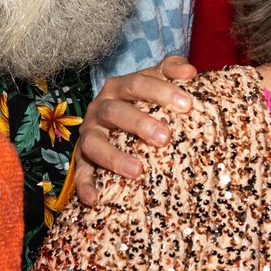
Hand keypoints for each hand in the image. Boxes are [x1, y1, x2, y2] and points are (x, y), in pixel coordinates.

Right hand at [74, 55, 198, 205]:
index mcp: (120, 87)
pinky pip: (81, 172)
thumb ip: (171, 70)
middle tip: (165, 138)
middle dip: (140, 124)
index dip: (162, 92)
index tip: (187, 105)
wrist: (112, 120)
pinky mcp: (82, 157)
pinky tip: (94, 200)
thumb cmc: (142, 101)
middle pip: (116, 111)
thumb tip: (190, 72)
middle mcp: (101, 107)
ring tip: (137, 170)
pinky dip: (85, 186)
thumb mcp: (154, 81)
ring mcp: (89, 133)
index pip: (139, 83)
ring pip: (95, 142)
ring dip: (114, 157)